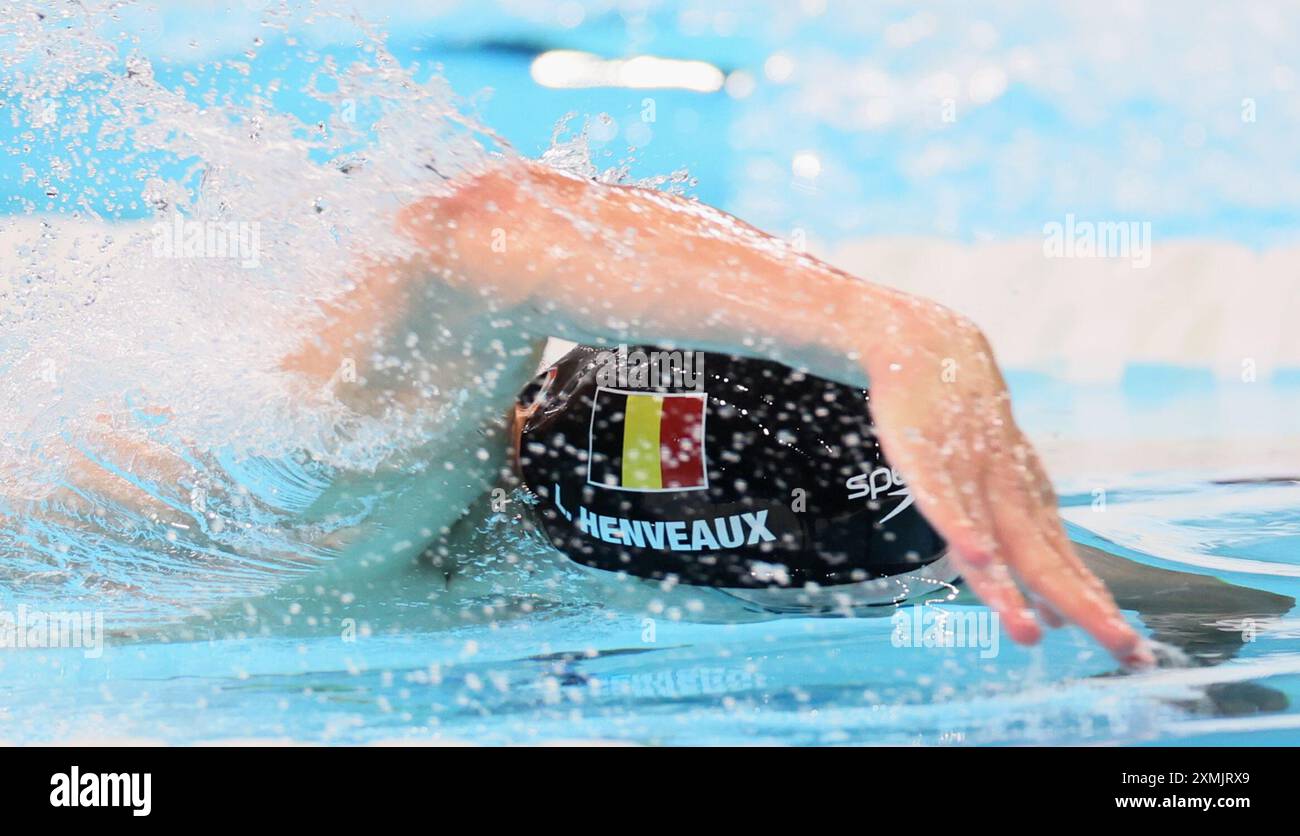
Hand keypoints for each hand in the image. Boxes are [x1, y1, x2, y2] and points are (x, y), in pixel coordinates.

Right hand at [862, 297, 1153, 667]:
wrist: (933, 350)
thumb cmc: (967, 428)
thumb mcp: (1002, 487)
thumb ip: (1027, 549)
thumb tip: (1057, 619)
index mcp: (1025, 506)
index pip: (1066, 567)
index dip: (1096, 609)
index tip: (1135, 655)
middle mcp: (1007, 495)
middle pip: (1045, 561)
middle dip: (1082, 607)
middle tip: (1121, 649)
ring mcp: (968, 475)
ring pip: (994, 538)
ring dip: (1013, 587)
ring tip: (1031, 632)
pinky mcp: (925, 456)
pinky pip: (943, 497)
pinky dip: (960, 527)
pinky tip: (976, 555)